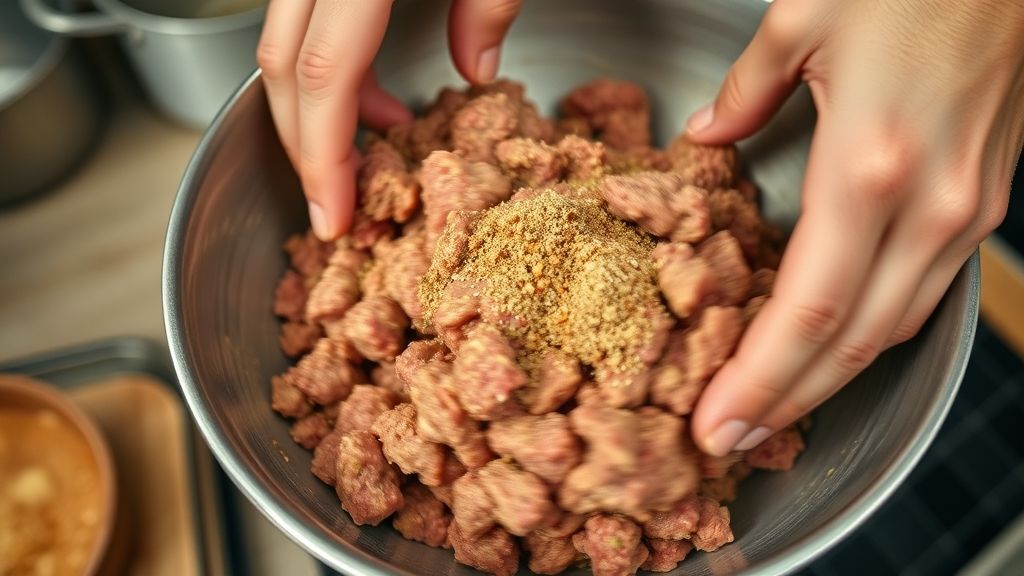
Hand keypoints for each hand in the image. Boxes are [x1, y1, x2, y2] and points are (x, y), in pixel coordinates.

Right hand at [257, 0, 523, 240]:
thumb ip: (489, 7)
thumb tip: (477, 71)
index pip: (325, 74)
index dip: (323, 156)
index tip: (334, 218)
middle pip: (285, 67)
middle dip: (307, 145)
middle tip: (341, 201)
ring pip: (287, 43)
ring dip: (320, 108)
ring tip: (381, 146)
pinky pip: (306, 19)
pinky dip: (333, 66)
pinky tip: (377, 95)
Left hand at [689, 0, 1023, 454]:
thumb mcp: (803, 18)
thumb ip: (746, 91)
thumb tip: (708, 134)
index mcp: (869, 167)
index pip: (809, 313)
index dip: (760, 382)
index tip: (716, 425)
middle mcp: (929, 205)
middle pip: (853, 343)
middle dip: (787, 405)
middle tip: (730, 445)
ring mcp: (967, 209)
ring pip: (895, 328)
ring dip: (830, 380)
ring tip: (770, 411)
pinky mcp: (985, 200)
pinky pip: (922, 291)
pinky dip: (871, 333)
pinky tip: (831, 346)